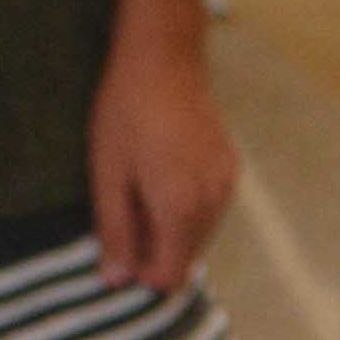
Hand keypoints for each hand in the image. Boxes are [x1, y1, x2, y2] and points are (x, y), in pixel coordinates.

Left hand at [88, 21, 239, 294]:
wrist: (165, 59)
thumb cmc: (126, 113)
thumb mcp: (108, 174)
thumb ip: (115, 230)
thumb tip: (117, 280)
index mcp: (180, 209)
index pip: (169, 275)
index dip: (140, 273)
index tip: (118, 248)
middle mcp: (213, 204)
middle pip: (187, 258)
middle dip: (155, 249)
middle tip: (124, 211)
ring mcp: (226, 185)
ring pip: (199, 234)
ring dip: (170, 228)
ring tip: (142, 189)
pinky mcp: (230, 168)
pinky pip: (209, 209)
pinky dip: (186, 207)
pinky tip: (164, 174)